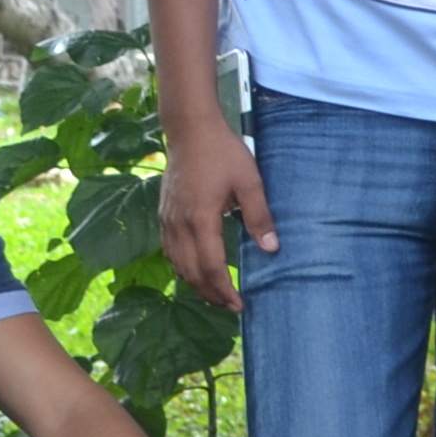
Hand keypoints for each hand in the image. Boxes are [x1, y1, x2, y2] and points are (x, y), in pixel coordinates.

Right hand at [155, 103, 273, 312]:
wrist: (190, 129)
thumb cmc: (223, 152)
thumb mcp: (249, 182)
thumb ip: (260, 217)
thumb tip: (272, 249)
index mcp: (200, 219)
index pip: (211, 268)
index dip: (225, 291)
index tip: (239, 305)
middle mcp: (179, 225)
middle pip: (191, 273)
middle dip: (211, 295)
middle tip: (231, 307)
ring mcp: (167, 220)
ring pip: (177, 265)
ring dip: (196, 284)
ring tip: (216, 294)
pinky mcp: (163, 214)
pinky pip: (170, 251)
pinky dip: (183, 267)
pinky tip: (196, 271)